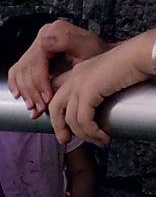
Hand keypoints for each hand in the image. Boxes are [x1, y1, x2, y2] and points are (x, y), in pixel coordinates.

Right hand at [7, 19, 104, 116]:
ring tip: (33, 107)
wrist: (101, 56)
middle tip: (39, 108)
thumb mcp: (87, 47)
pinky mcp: (33, 54)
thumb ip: (66, 42)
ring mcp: (37, 44)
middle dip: (32, 90)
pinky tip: (18, 95)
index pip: (36, 60)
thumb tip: (42, 42)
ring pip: (20, 71)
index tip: (47, 99)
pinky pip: (17, 70)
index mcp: (54, 30)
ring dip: (25, 91)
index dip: (40, 82)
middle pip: (26, 67)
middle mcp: (42, 34)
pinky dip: (16, 84)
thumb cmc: (97, 54)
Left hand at [46, 32, 154, 147]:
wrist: (140, 55)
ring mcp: (79, 83)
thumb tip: (97, 112)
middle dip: (59, 128)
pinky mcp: (88, 91)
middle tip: (67, 141)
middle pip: (55, 108)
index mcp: (78, 73)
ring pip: (71, 119)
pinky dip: (93, 132)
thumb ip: (98, 91)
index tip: (63, 128)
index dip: (55, 114)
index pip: (57, 95)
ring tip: (99, 141)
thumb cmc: (132, 65)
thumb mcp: (107, 79)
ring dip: (85, 135)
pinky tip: (103, 136)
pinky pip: (84, 120)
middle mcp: (75, 77)